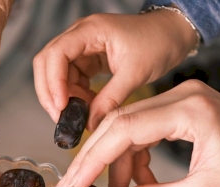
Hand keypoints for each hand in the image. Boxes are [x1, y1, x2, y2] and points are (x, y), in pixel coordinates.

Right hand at [33, 11, 197, 129]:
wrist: (172, 35)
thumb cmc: (158, 42)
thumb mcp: (135, 73)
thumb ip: (111, 99)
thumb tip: (91, 123)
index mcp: (91, 30)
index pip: (56, 54)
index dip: (53, 82)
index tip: (60, 106)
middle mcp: (81, 35)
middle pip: (48, 63)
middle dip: (50, 92)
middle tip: (61, 118)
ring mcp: (83, 47)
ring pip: (57, 74)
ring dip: (63, 97)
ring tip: (80, 115)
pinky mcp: (89, 59)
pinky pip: (72, 79)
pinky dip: (75, 96)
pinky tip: (88, 107)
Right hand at [54, 81, 219, 186]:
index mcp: (189, 111)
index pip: (122, 130)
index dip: (91, 160)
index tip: (71, 186)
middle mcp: (181, 95)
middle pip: (118, 122)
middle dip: (96, 160)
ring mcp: (181, 97)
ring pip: (129, 126)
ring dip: (118, 162)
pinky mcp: (184, 106)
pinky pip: (145, 128)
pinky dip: (136, 156)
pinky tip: (139, 183)